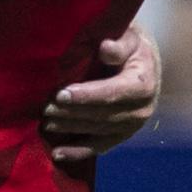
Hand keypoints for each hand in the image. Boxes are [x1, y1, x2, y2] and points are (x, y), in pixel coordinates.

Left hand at [42, 24, 160, 163]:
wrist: (146, 65)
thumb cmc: (132, 47)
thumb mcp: (130, 37)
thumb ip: (119, 44)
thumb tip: (106, 47)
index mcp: (143, 84)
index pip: (111, 93)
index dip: (86, 96)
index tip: (61, 94)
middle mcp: (141, 110)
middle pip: (101, 115)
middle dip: (72, 113)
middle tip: (45, 108)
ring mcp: (131, 127)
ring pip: (97, 131)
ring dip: (70, 128)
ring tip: (46, 123)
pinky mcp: (122, 136)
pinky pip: (98, 147)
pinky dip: (77, 152)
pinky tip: (57, 154)